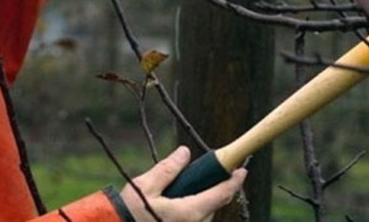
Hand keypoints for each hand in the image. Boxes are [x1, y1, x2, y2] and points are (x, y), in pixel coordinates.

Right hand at [120, 146, 246, 221]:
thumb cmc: (126, 215)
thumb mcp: (144, 186)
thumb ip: (168, 169)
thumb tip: (185, 153)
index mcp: (189, 212)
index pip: (222, 194)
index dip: (235, 181)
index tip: (242, 170)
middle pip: (213, 206)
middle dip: (211, 191)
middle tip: (199, 178)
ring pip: (203, 217)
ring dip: (199, 204)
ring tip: (176, 195)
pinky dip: (189, 214)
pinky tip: (171, 209)